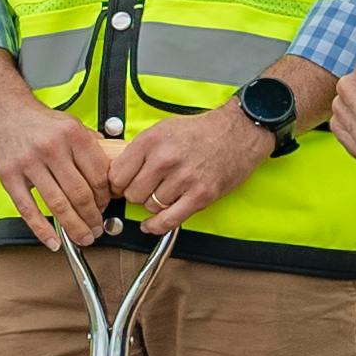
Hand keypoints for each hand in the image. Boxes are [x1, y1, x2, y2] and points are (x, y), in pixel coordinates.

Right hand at [0, 73, 126, 251]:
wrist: (2, 109)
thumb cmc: (36, 120)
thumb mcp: (69, 123)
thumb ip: (90, 145)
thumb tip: (110, 167)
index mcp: (72, 134)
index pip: (98, 175)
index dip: (106, 198)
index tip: (107, 207)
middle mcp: (52, 148)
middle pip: (80, 193)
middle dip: (93, 217)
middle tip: (97, 228)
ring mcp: (29, 163)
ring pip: (58, 204)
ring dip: (74, 226)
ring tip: (82, 237)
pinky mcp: (9, 175)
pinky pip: (28, 209)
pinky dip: (42, 229)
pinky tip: (52, 241)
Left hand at [103, 103, 269, 231]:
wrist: (238, 132)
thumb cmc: (202, 131)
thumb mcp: (163, 129)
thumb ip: (141, 150)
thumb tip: (120, 171)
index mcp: (151, 141)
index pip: (117, 175)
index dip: (118, 183)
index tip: (122, 185)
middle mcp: (164, 160)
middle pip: (132, 193)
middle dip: (136, 194)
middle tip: (145, 188)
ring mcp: (183, 179)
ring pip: (150, 206)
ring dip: (153, 204)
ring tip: (164, 192)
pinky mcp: (200, 195)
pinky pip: (168, 220)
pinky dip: (156, 226)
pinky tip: (151, 224)